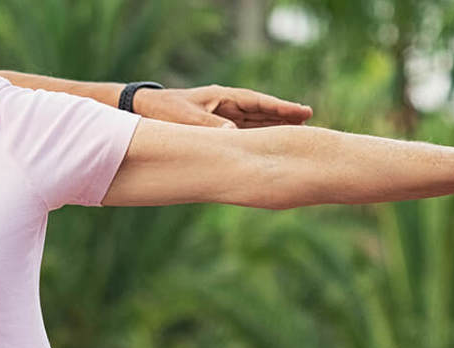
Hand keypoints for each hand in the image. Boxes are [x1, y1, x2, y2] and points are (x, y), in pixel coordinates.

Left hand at [137, 85, 312, 128]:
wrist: (143, 110)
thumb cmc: (163, 110)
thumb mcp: (186, 118)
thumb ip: (209, 126)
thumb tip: (234, 135)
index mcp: (223, 98)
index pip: (258, 102)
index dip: (280, 108)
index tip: (302, 112)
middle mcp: (226, 106)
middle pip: (262, 111)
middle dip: (284, 115)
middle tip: (310, 118)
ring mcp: (223, 116)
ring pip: (254, 122)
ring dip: (274, 126)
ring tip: (298, 131)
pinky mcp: (216, 127)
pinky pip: (242, 132)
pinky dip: (257, 137)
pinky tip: (271, 144)